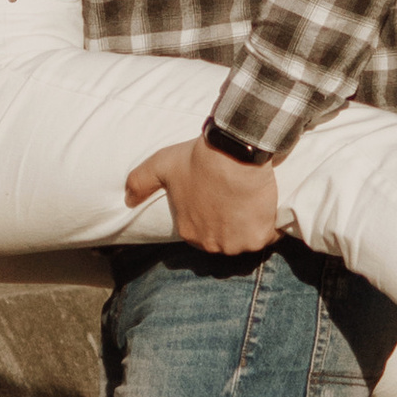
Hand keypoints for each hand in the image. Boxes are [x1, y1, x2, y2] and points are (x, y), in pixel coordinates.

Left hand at [125, 136, 282, 253]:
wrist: (233, 151)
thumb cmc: (197, 158)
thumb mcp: (161, 165)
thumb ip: (140, 182)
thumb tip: (127, 199)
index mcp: (189, 232)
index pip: (203, 232)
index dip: (213, 215)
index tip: (220, 199)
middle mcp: (211, 245)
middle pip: (225, 239)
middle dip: (231, 225)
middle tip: (236, 200)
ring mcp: (236, 244)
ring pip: (246, 240)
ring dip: (250, 227)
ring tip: (250, 203)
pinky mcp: (258, 238)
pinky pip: (267, 237)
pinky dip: (269, 225)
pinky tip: (265, 206)